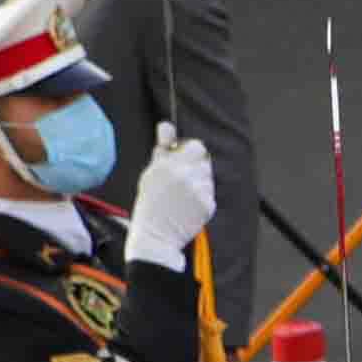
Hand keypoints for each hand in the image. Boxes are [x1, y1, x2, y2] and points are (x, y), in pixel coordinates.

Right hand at [127, 125, 217, 264]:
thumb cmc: (150, 204)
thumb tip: (166, 125)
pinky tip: (188, 205)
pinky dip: (202, 197)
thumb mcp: (151, 173)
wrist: (156, 236)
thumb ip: (163, 149)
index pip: (196, 146)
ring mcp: (199, 191)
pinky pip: (210, 193)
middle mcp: (186, 176)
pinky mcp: (208, 205)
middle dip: (196, 166)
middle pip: (205, 160)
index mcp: (169, 165)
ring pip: (208, 177)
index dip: (190, 152)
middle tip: (182, 180)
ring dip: (200, 182)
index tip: (182, 159)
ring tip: (183, 195)